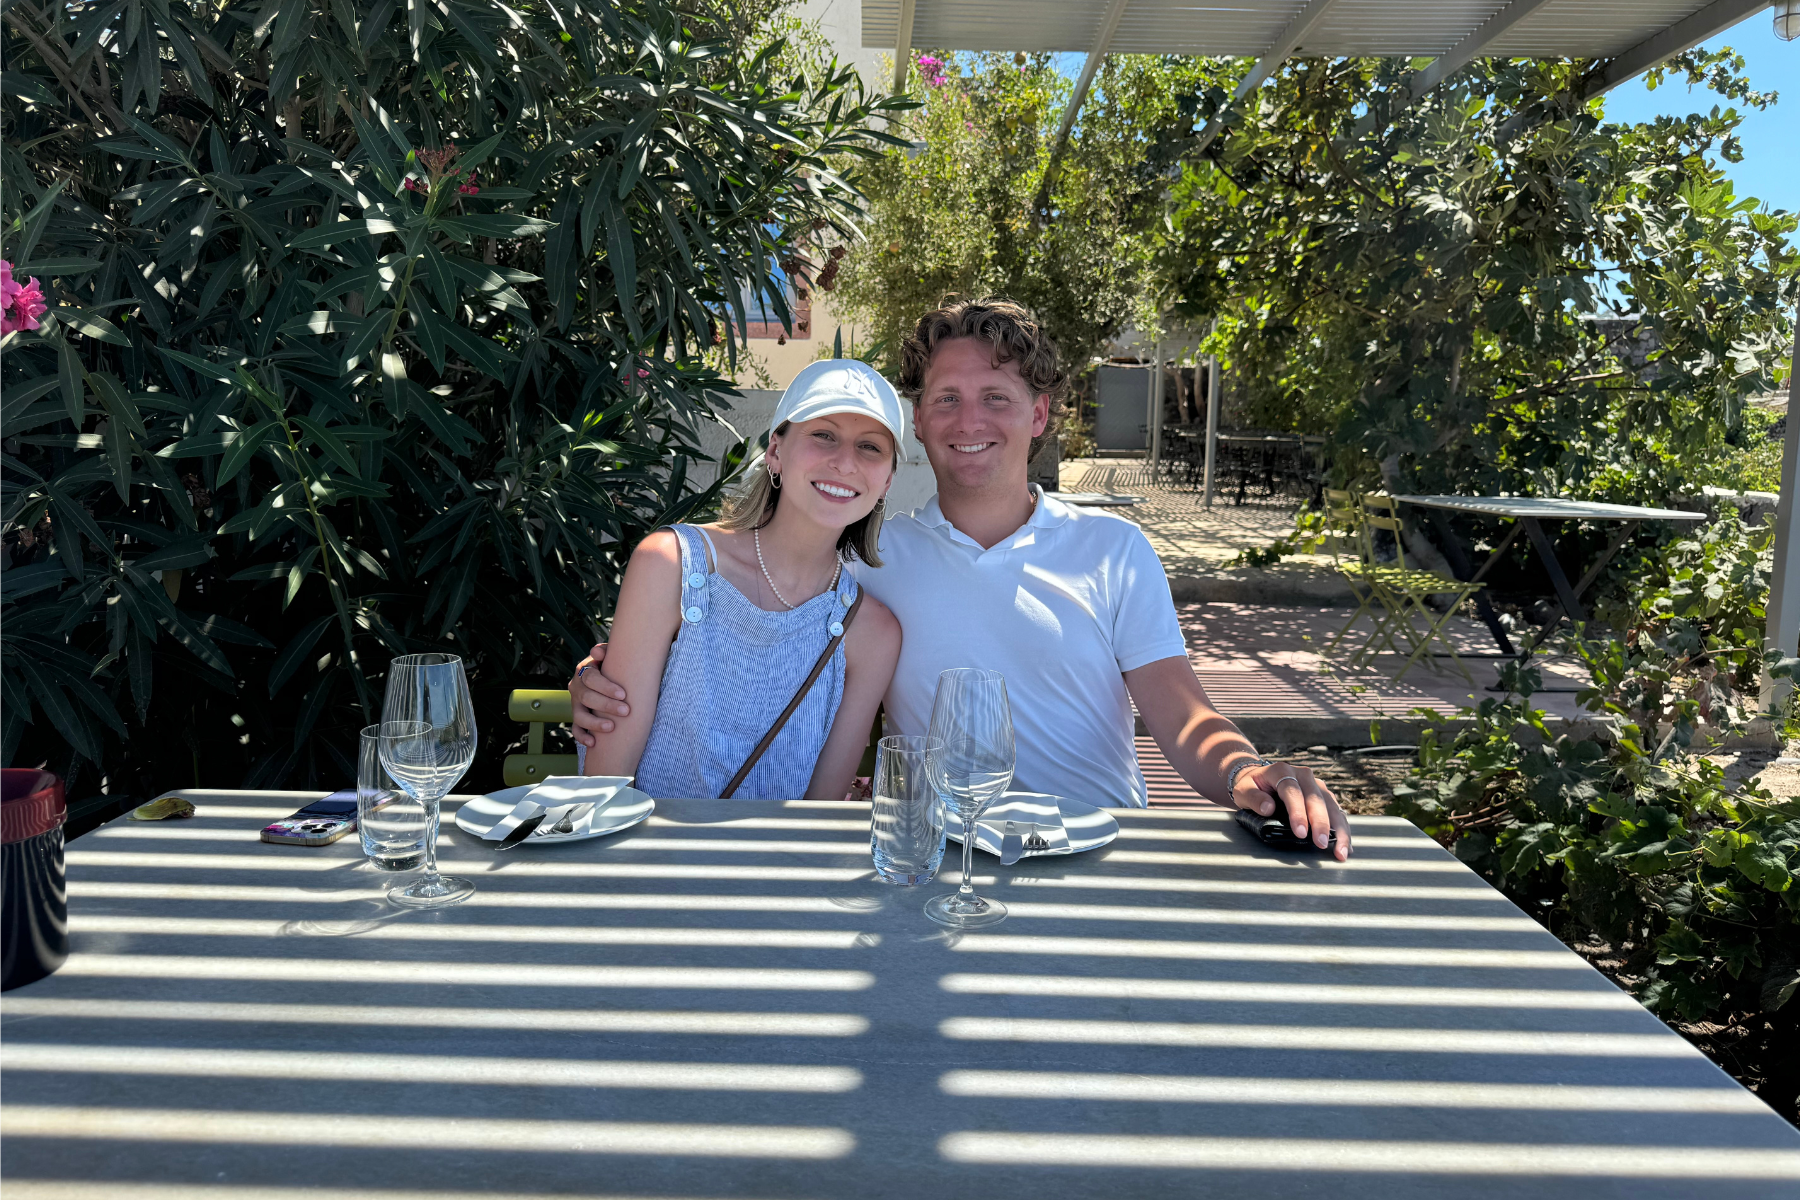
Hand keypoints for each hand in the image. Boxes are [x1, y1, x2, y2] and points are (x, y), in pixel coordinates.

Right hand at [567, 642, 629, 745]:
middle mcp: (577, 687)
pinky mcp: (578, 718)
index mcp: (585, 670)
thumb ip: (606, 651)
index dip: (605, 686)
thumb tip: (597, 653)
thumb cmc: (615, 665)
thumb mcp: (612, 654)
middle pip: (586, 697)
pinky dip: (582, 737)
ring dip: (594, 723)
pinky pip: (576, 729)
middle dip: (606, 705)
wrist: (611, 675)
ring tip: (611, 727)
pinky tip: (593, 743)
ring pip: (579, 715)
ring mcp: (576, 704)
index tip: (623, 694)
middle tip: (626, 711)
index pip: (590, 677)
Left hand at [1233, 761, 1352, 861]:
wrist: (1260, 779)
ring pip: (1331, 806)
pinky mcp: (1324, 795)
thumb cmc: (1251, 787)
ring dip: (1339, 829)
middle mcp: (1303, 775)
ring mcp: (1316, 785)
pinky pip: (1337, 812)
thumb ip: (1253, 798)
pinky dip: (1343, 829)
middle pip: (1316, 799)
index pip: (1292, 792)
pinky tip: (1347, 846)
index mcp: (1282, 771)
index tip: (1300, 833)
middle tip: (1321, 844)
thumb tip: (1268, 808)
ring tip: (1341, 851)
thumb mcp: (1243, 790)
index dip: (1298, 813)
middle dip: (1321, 823)